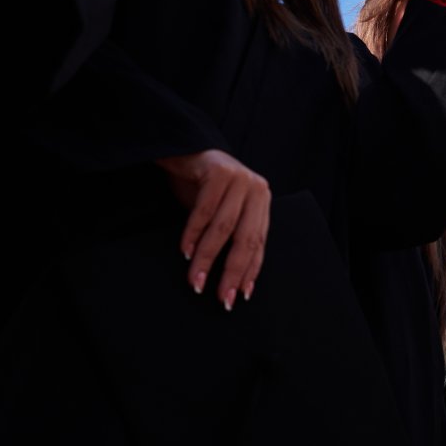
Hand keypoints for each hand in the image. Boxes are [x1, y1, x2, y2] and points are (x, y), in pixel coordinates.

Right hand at [155, 150, 269, 309]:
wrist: (183, 148)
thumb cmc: (202, 186)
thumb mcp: (221, 212)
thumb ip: (230, 237)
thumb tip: (231, 280)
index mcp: (262, 202)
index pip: (258, 243)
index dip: (249, 271)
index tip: (239, 295)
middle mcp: (257, 189)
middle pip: (246, 239)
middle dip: (232, 272)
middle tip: (221, 297)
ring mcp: (240, 178)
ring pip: (223, 228)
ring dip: (207, 258)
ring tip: (196, 280)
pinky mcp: (219, 171)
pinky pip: (204, 211)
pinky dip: (193, 234)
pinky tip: (185, 252)